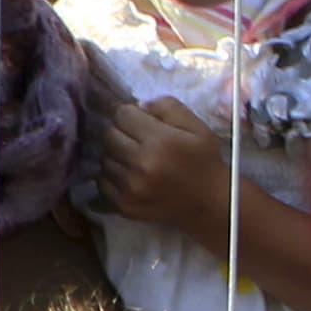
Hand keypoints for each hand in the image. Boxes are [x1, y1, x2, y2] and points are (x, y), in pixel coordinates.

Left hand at [95, 92, 236, 249]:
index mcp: (161, 141)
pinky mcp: (123, 204)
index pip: (123, 115)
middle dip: (121, 132)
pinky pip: (103, 181)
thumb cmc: (204, 161)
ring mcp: (130, 187)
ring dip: (117, 154)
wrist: (208, 203)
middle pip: (109, 135)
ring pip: (104, 158)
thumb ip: (169, 108)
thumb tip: (139, 106)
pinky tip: (131, 175)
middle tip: (137, 139)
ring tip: (135, 158)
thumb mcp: (197, 127)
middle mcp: (141, 163)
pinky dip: (113, 175)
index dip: (130, 114)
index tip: (139, 120)